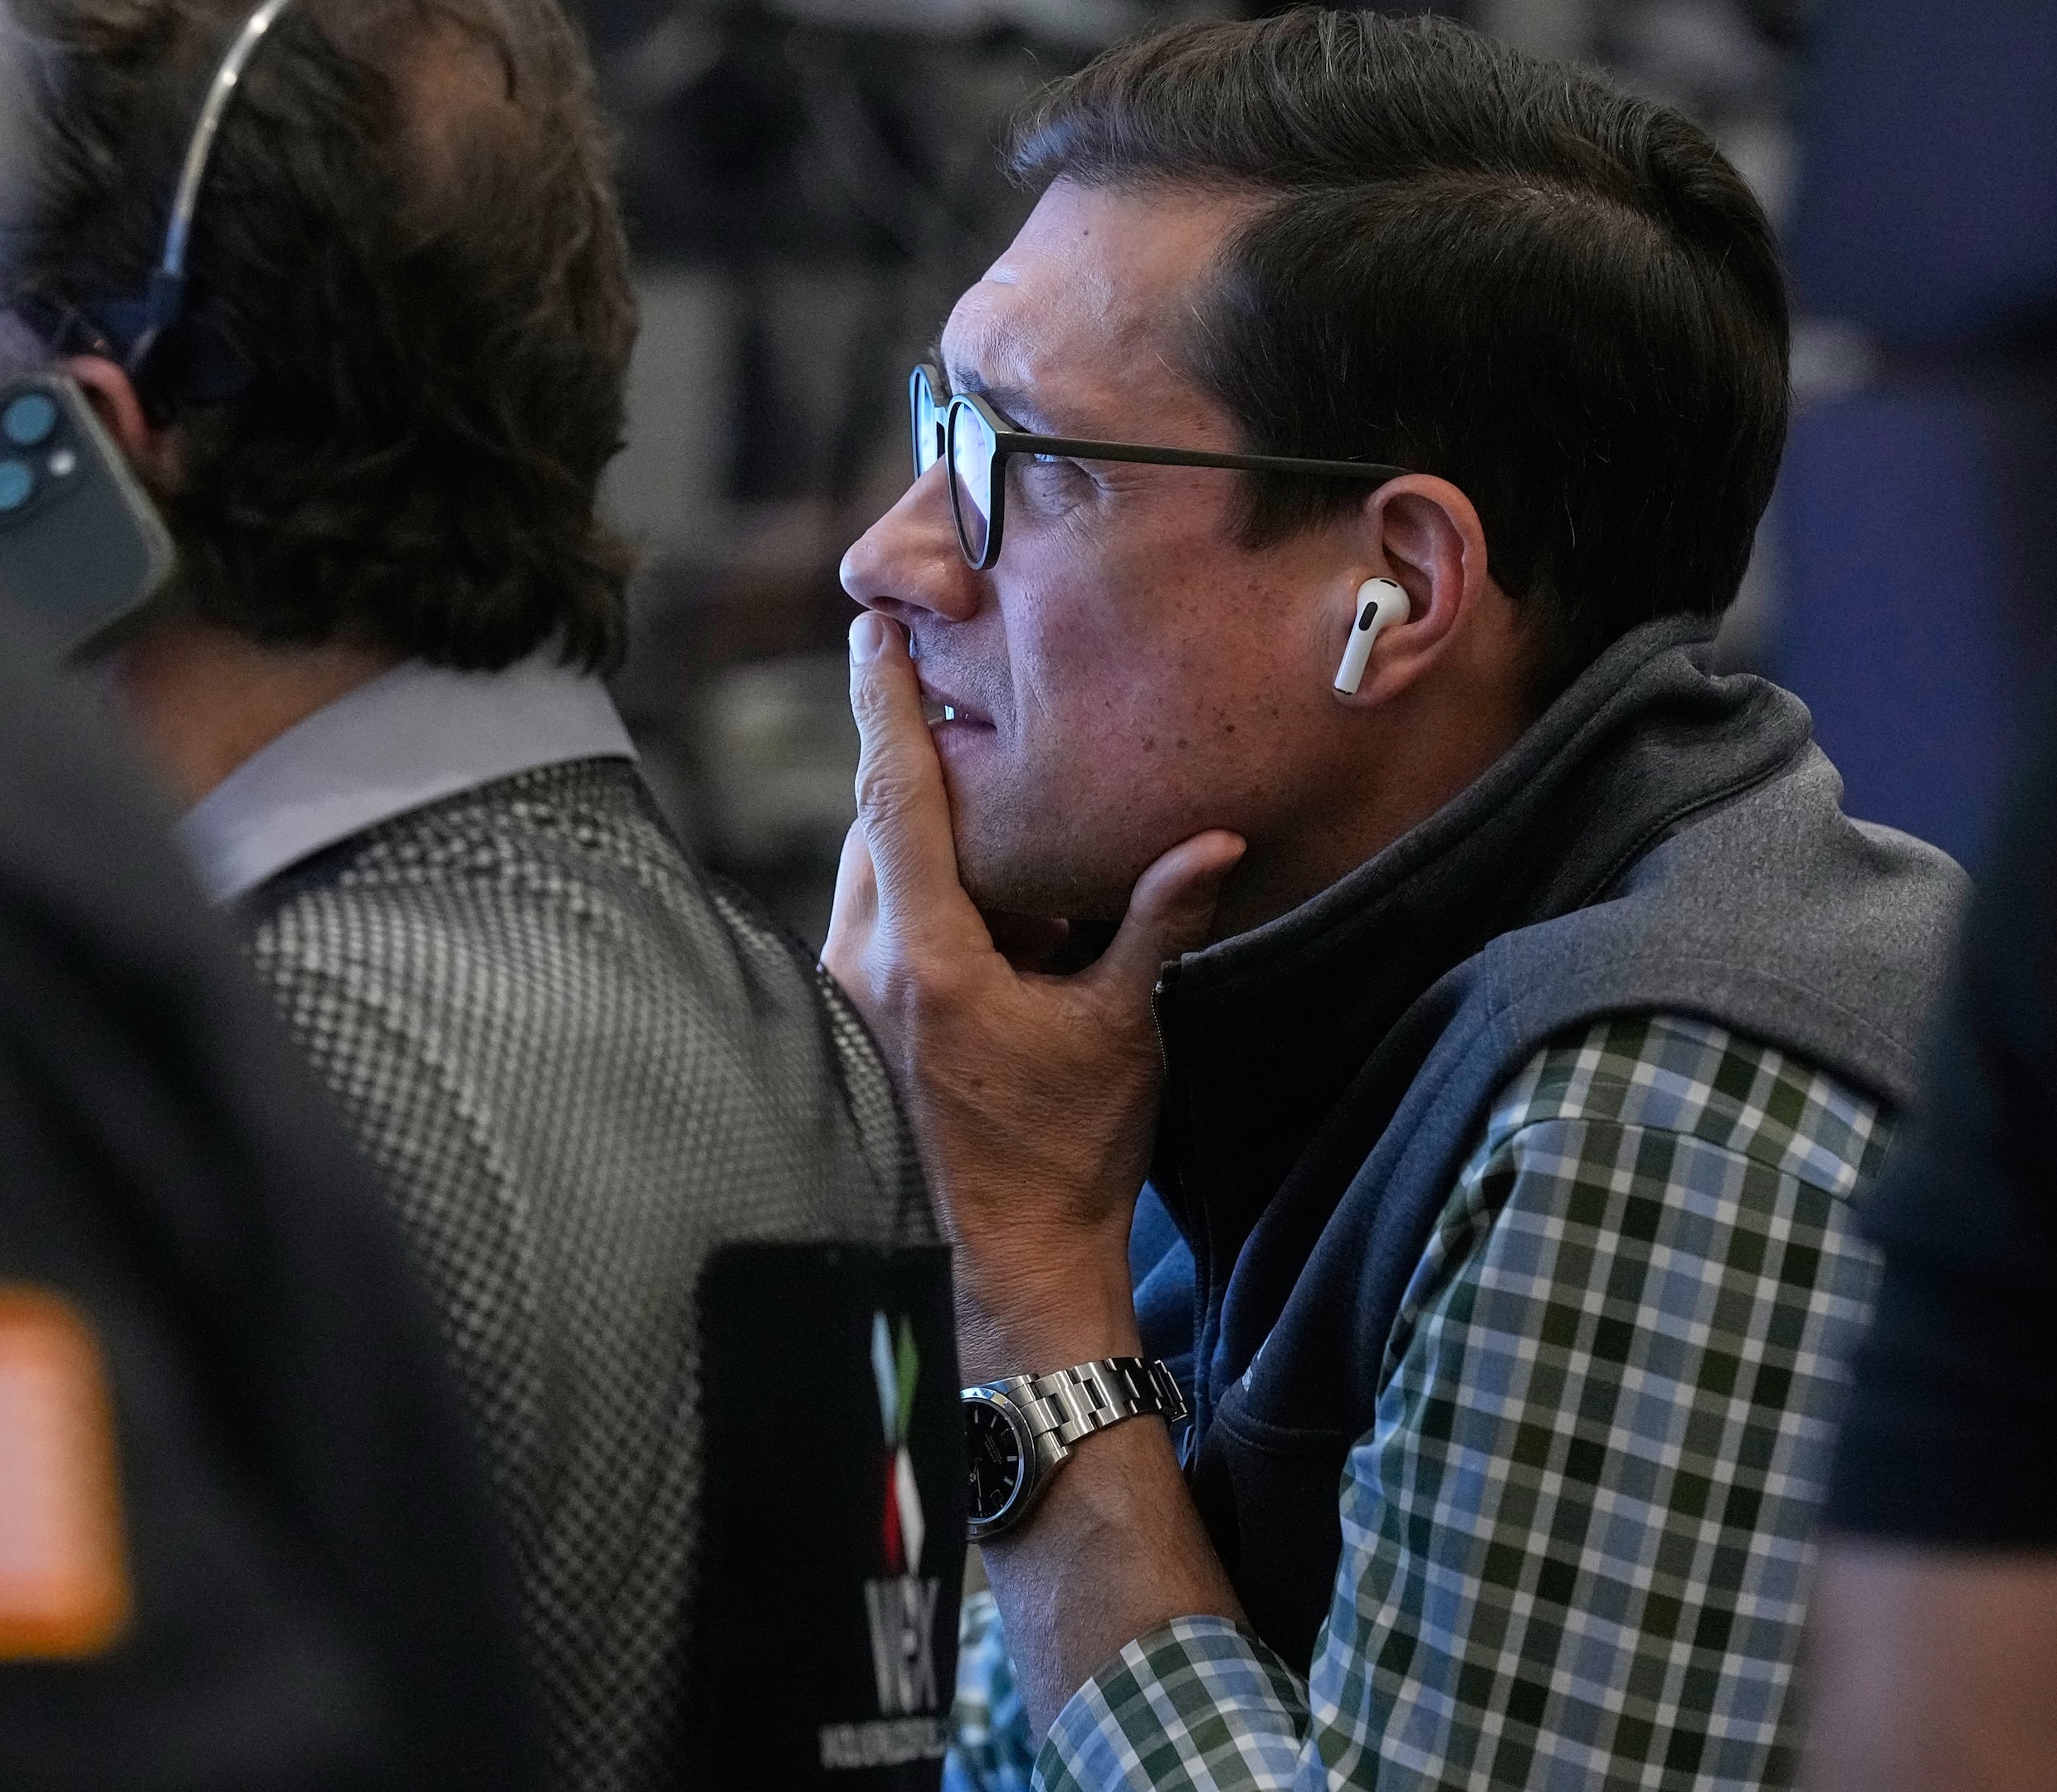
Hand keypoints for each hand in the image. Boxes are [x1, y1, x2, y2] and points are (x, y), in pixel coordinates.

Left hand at [824, 612, 1241, 1378]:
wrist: (1008, 1265)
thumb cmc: (1065, 1157)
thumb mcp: (1123, 1030)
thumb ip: (1155, 923)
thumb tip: (1212, 843)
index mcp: (920, 957)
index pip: (894, 796)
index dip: (886, 704)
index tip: (874, 629)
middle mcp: (860, 968)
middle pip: (879, 827)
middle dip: (929, 777)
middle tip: (985, 729)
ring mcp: (844, 1000)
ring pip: (874, 877)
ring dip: (935, 848)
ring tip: (1010, 846)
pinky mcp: (851, 1027)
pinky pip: (877, 926)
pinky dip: (928, 901)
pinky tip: (997, 921)